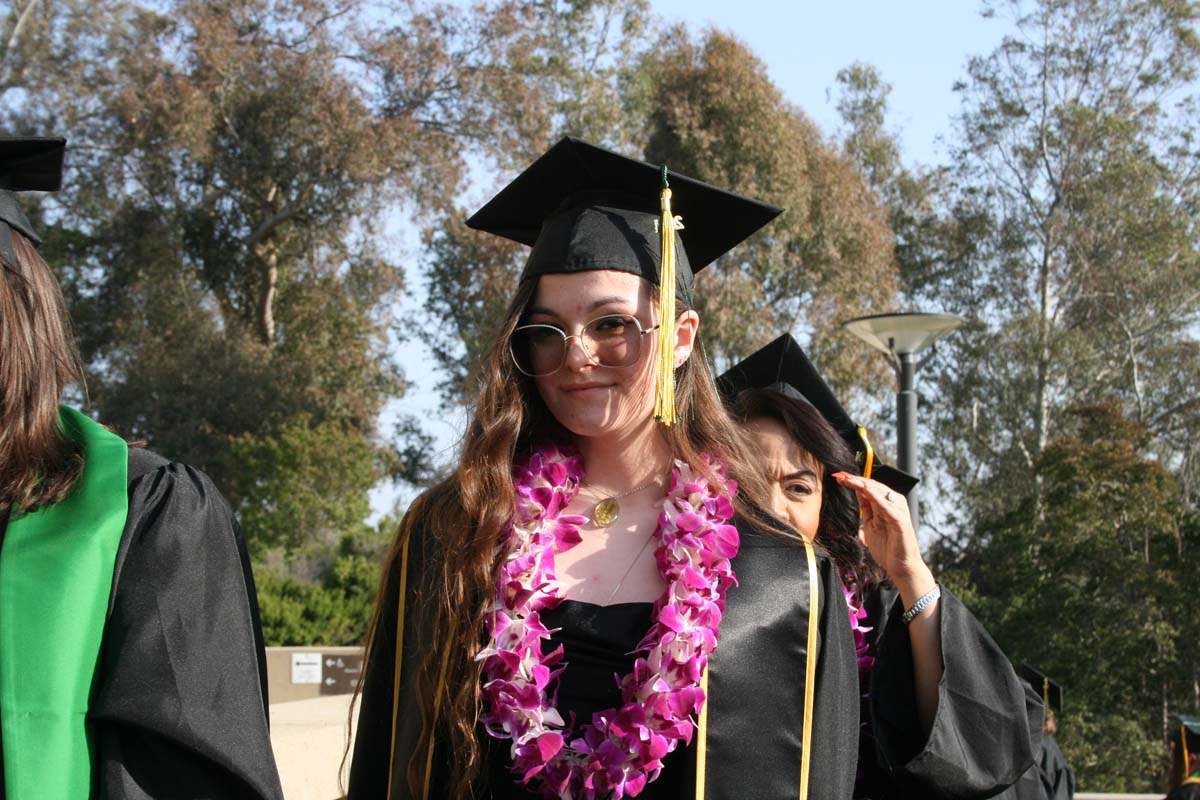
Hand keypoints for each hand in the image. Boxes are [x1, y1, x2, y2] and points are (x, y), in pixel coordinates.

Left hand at [831, 472, 933, 606]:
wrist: (901, 567)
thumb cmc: (887, 548)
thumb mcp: (871, 525)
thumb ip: (866, 509)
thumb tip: (859, 492)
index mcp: (886, 504)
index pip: (868, 488)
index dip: (853, 481)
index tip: (838, 476)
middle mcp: (894, 504)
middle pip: (872, 487)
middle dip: (855, 480)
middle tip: (839, 474)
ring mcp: (899, 511)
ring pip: (879, 492)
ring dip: (862, 484)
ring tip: (848, 478)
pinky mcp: (901, 521)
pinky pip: (887, 506)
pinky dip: (876, 497)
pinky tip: (865, 490)